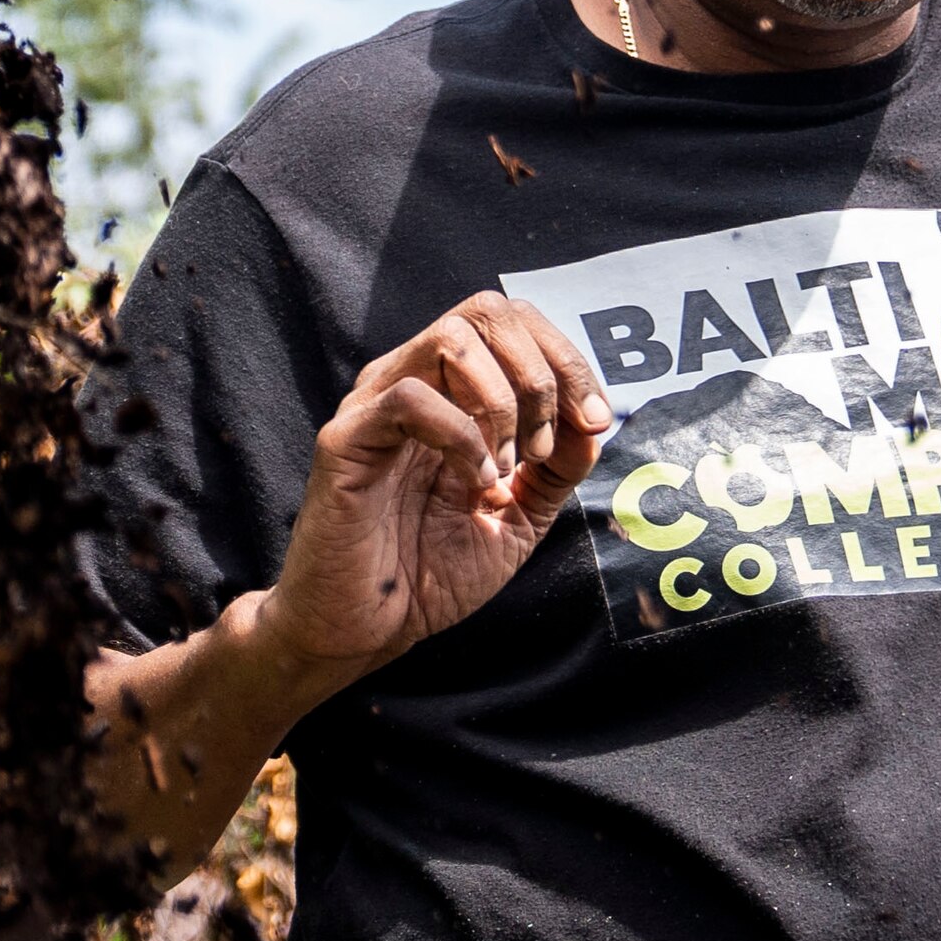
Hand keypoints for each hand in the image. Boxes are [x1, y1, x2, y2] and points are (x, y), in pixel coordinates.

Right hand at [253, 294, 613, 689]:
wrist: (367, 631)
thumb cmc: (431, 572)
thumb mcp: (520, 517)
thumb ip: (558, 467)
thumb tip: (595, 421)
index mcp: (451, 390)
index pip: (513, 322)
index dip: (567, 358)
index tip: (595, 421)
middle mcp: (411, 380)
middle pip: (487, 310)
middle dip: (542, 372)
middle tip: (544, 447)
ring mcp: (374, 404)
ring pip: (452, 338)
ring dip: (504, 401)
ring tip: (508, 468)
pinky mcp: (345, 439)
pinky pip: (410, 397)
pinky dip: (462, 437)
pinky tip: (475, 484)